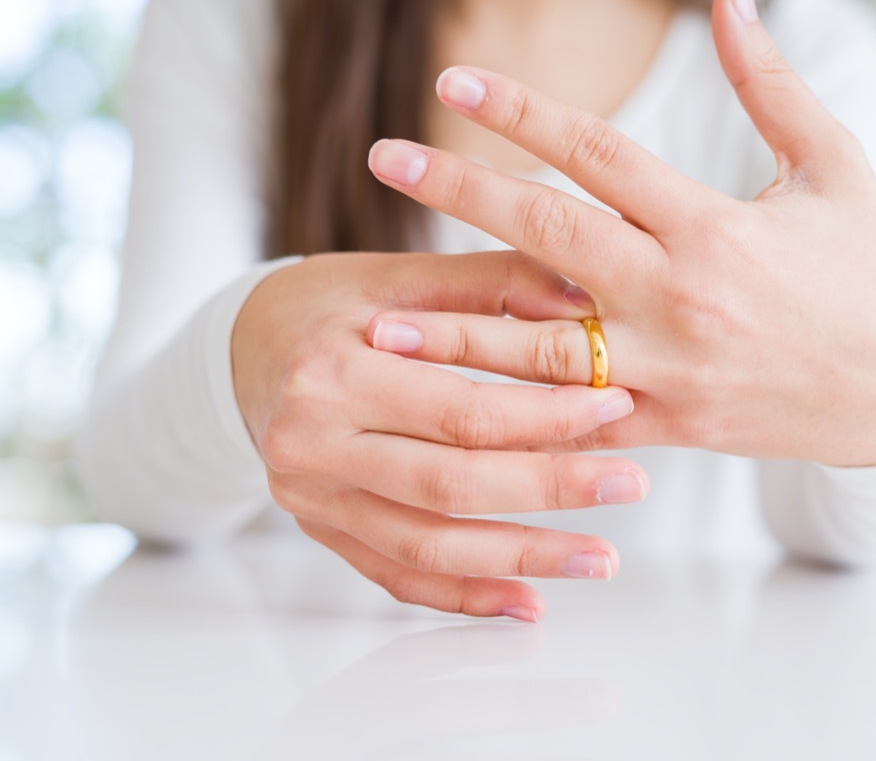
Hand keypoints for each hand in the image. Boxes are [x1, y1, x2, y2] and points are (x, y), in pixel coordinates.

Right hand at [232, 252, 646, 620]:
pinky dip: (465, 595)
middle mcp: (314, 445)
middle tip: (631, 483)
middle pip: (450, 486)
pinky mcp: (323, 531)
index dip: (545, 416)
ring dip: (522, 558)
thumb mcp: (403, 275)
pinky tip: (527, 601)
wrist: (243, 348)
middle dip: (552, 490)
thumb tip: (588, 298)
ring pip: (429, 547)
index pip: (460, 410)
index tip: (615, 407)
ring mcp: (313, 499)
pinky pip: (397, 577)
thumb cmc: (333, 303)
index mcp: (334, 371)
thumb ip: (495, 282)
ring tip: (602, 558)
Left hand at [366, 0, 875, 466]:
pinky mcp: (669, 427)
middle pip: (550, 235)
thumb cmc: (869, 271)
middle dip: (459, 194)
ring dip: (457, 332)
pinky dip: (516, 415)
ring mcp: (670, 369)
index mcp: (714, 225)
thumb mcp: (833, 166)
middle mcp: (681, 296)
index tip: (453, 81)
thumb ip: (771, 84)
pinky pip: (577, 425)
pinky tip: (454, 402)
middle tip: (383, 159)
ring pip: (543, 349)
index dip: (520, 111)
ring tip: (379, 318)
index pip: (598, 154)